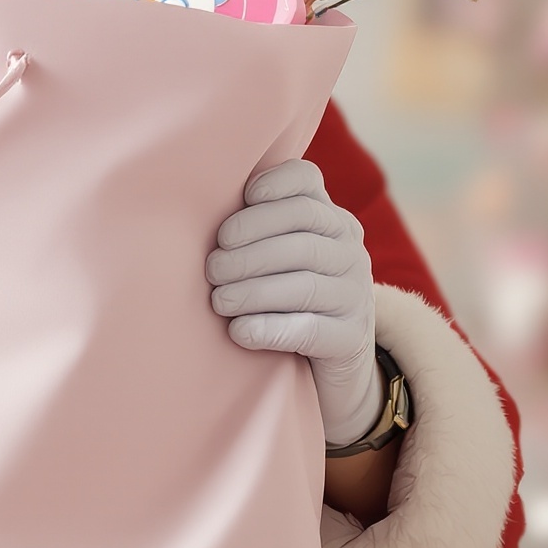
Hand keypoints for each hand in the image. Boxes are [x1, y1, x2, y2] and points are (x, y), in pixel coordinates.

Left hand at [206, 159, 380, 447]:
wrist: (334, 366)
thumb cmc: (287, 298)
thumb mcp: (281, 254)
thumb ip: (254, 226)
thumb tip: (191, 208)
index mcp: (331, 218)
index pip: (306, 182)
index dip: (267, 188)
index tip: (231, 221)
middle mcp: (350, 250)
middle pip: (300, 234)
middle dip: (246, 251)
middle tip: (212, 270)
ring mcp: (356, 294)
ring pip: (303, 284)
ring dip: (251, 291)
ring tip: (218, 301)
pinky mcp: (351, 339)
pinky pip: (308, 329)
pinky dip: (267, 328)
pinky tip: (239, 331)